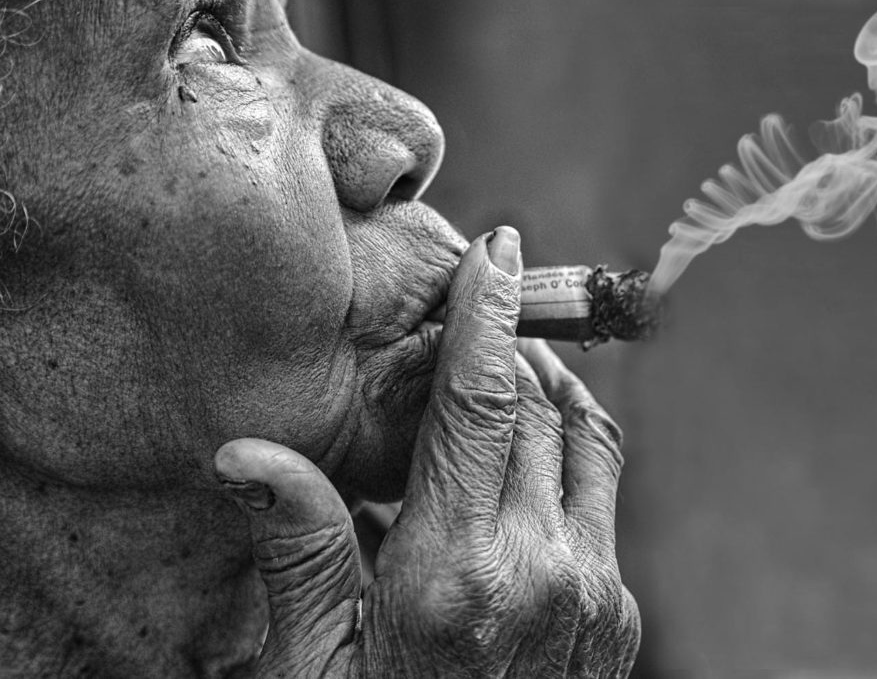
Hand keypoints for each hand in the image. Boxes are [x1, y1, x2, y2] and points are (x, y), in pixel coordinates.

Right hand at [215, 227, 640, 676]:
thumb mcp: (314, 664)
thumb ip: (298, 550)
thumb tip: (246, 453)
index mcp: (454, 576)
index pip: (481, 405)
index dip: (490, 315)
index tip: (499, 250)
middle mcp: (541, 572)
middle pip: (537, 411)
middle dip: (508, 353)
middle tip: (476, 327)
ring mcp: (595, 594)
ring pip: (588, 443)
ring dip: (550, 395)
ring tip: (508, 376)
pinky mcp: (620, 616)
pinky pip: (603, 495)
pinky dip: (569, 453)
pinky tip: (525, 461)